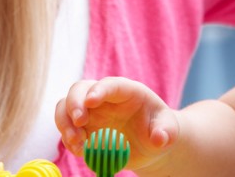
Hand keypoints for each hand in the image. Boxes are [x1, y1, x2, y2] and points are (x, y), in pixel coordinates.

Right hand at [55, 77, 177, 172]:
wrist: (149, 145)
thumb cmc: (160, 129)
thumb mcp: (169, 130)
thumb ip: (166, 132)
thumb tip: (159, 138)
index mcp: (127, 91)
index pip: (110, 84)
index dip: (99, 90)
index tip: (90, 101)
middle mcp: (105, 99)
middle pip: (80, 89)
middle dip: (74, 103)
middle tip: (79, 122)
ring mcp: (91, 113)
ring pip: (65, 107)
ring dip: (65, 123)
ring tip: (76, 141)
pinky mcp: (83, 130)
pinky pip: (67, 129)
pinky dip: (67, 140)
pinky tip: (80, 150)